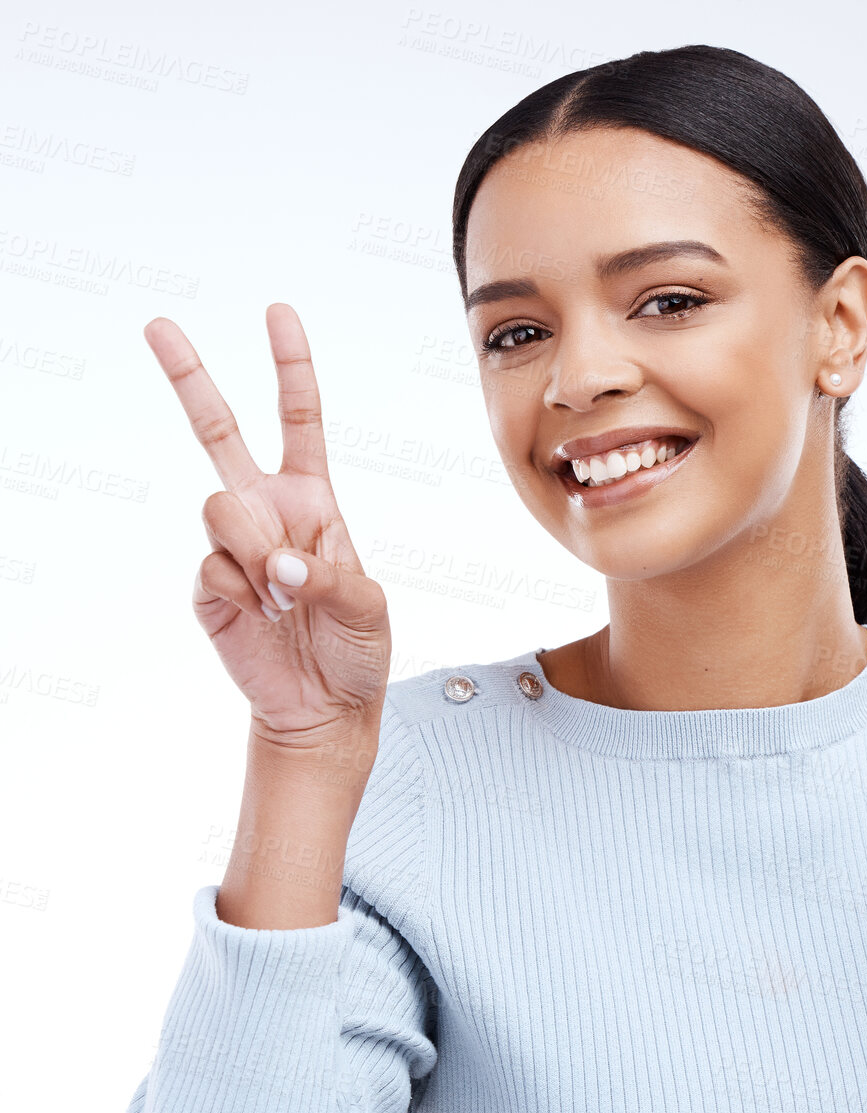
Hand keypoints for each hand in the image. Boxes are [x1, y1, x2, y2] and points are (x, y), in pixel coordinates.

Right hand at [147, 304, 392, 747]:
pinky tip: (264, 617)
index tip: (278, 313)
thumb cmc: (356, 650)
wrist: (325, 707)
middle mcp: (267, 511)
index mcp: (313, 500)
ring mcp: (232, 546)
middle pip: (218, 431)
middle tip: (159, 325)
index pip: (299, 421)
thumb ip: (328, 575)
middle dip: (189, 376)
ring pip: (219, 505)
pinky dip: (245, 594)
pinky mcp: (207, 586)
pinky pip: (213, 567)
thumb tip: (276, 562)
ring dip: (257, 551)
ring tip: (285, 594)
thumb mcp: (369, 607)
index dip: (290, 367)